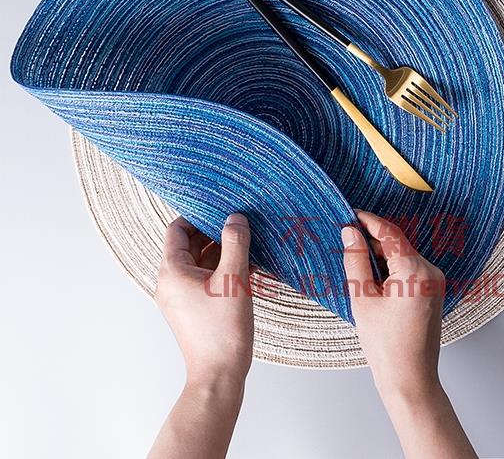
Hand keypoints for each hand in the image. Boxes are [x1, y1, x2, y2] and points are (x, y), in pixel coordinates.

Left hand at [155, 214, 253, 386]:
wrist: (219, 375)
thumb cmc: (222, 331)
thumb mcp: (233, 279)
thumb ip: (235, 244)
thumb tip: (236, 218)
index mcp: (173, 272)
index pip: (177, 230)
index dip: (198, 216)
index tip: (221, 210)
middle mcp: (172, 282)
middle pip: (190, 244)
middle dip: (215, 232)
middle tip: (240, 224)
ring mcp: (183, 296)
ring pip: (202, 261)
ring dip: (223, 251)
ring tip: (249, 244)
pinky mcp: (195, 307)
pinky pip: (207, 278)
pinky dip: (224, 269)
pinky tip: (249, 266)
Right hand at [341, 211, 476, 458]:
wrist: (410, 379)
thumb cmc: (385, 345)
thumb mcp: (362, 298)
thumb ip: (355, 261)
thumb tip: (350, 233)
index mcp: (415, 270)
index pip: (390, 233)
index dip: (369, 220)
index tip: (351, 213)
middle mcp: (431, 271)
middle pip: (398, 244)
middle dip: (373, 240)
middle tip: (347, 239)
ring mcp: (436, 281)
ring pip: (404, 255)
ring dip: (382, 255)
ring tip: (357, 263)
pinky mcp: (434, 290)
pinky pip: (411, 268)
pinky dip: (393, 268)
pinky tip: (374, 278)